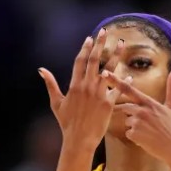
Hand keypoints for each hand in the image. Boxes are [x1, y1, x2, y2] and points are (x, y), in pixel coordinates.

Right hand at [39, 29, 124, 150]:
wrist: (79, 139)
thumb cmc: (66, 123)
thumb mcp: (56, 103)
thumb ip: (50, 84)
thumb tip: (41, 70)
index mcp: (74, 85)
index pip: (80, 61)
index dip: (84, 48)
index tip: (89, 38)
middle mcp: (87, 86)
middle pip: (94, 60)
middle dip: (99, 44)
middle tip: (103, 31)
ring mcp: (99, 94)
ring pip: (109, 69)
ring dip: (116, 55)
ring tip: (121, 43)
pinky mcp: (109, 103)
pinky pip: (118, 88)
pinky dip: (124, 81)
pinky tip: (129, 74)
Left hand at [102, 67, 170, 162]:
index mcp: (149, 102)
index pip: (129, 89)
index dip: (115, 81)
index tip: (104, 73)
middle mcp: (141, 110)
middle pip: (124, 107)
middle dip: (128, 113)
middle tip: (143, 121)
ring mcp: (137, 122)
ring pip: (127, 121)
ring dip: (135, 126)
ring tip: (150, 132)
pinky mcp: (134, 134)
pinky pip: (128, 133)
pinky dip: (136, 136)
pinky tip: (147, 139)